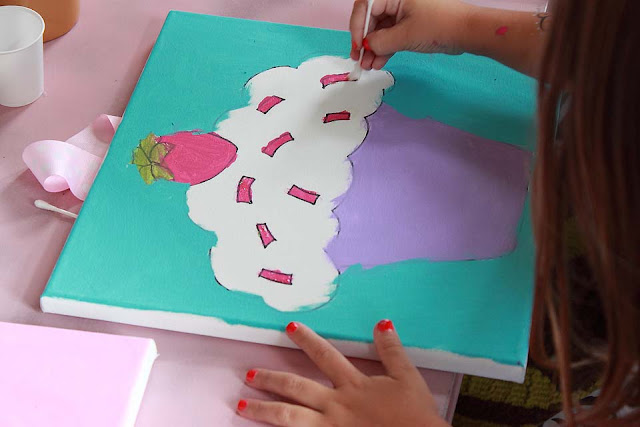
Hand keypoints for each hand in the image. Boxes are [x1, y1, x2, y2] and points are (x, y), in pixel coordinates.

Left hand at [236, 320, 448, 425]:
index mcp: (353, 385)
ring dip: (264, 410)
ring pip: (289, 417)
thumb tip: (382, 322)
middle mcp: (336, 405)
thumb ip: (392, 350)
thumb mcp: (407, 377)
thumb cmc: (414, 415)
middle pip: (297, 388)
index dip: (306, 340)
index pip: (324, 356)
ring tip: (243, 406)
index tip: (288, 327)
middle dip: (272, 379)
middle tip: (251, 374)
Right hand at [349, 0, 469, 69]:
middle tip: (360, 59)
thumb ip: (380, 42)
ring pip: (381, 29)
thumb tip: (365, 47)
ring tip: (369, 66)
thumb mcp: (405, 36)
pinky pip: (391, 35)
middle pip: (371, 18)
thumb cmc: (439, 26)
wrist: (468, 32)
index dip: (357, 27)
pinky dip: (385, 49)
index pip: (366, 6)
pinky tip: (379, 62)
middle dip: (365, 40)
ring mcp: (404, 12)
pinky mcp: (411, 24)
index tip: (356, 47)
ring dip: (373, 48)